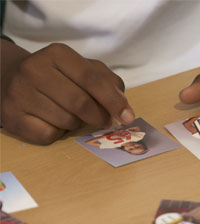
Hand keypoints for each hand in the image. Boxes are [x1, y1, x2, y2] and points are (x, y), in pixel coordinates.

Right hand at [0, 40, 134, 144]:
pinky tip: (52, 121)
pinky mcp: (11, 116)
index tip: (128, 116)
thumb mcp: (83, 69)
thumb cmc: (58, 76)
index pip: (92, 79)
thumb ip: (107, 82)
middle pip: (80, 102)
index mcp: (57, 54)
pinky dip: (58, 133)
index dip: (113, 100)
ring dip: (77, 124)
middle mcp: (34, 70)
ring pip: (65, 121)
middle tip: (106, 121)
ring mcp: (19, 93)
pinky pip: (48, 134)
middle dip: (99, 116)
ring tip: (71, 114)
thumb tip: (122, 105)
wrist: (12, 79)